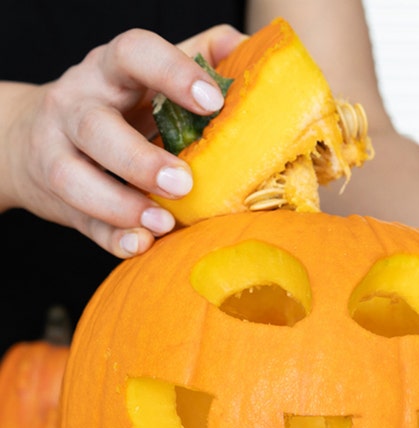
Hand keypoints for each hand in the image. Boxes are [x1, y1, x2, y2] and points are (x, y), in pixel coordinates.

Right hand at [0, 24, 244, 256]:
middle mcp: (75, 106)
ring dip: (121, 205)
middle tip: (183, 182)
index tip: (213, 101)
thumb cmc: (116, 105)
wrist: (28, 139)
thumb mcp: (148, 74)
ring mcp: (57, 153)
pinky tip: (142, 244)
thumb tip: (242, 45)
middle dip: (139, 158)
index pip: (132, 54)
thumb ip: (197, 54)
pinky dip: (111, 237)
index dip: (172, 73)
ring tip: (164, 222)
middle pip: (95, 127)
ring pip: (74, 178)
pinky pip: (81, 221)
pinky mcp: (57, 198)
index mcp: (108, 71)